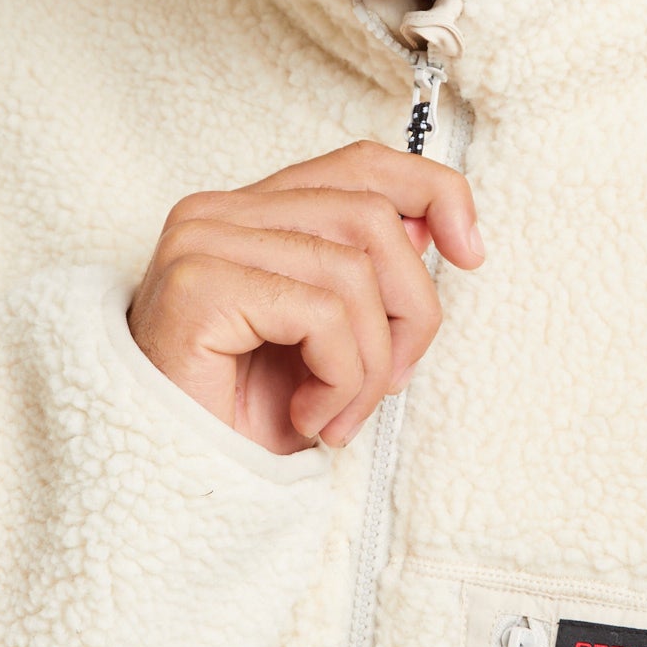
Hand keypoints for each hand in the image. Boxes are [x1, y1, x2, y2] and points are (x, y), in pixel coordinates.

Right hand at [127, 141, 483, 454]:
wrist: (174, 482)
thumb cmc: (241, 420)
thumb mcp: (328, 342)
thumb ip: (366, 277)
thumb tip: (433, 229)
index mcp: (249, 213)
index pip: (360, 164)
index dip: (432, 192)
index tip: (472, 251)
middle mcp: (218, 212)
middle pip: (371, 216)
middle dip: (410, 310)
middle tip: (393, 382)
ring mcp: (202, 242)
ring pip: (353, 270)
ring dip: (371, 365)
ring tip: (340, 415)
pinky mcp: (199, 284)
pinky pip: (322, 313)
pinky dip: (339, 378)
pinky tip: (309, 416)